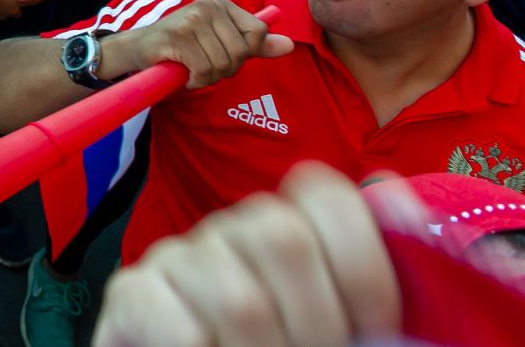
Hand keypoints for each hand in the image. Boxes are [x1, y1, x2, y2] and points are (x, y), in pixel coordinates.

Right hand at [95, 164, 400, 346]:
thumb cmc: (282, 341)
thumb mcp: (343, 317)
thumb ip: (370, 274)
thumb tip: (391, 191)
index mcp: (289, 224)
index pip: (326, 195)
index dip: (361, 262)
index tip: (375, 324)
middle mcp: (231, 227)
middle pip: (284, 239)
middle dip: (317, 320)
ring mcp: (179, 256)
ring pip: (238, 298)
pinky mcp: (133, 291)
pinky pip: (176, 320)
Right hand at [105, 0, 293, 90]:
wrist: (138, 49)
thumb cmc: (181, 47)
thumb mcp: (220, 42)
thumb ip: (254, 44)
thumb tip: (289, 45)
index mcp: (223, 5)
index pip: (257, 33)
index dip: (243, 54)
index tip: (221, 53)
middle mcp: (208, 6)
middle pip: (240, 53)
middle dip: (224, 69)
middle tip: (202, 66)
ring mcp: (192, 19)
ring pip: (222, 64)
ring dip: (207, 78)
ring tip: (191, 69)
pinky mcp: (178, 36)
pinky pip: (203, 71)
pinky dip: (194, 81)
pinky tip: (183, 74)